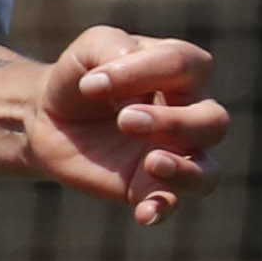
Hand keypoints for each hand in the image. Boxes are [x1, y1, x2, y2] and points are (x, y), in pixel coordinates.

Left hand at [29, 29, 229, 226]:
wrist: (47, 117)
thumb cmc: (81, 77)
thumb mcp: (91, 48)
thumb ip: (114, 49)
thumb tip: (126, 96)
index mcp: (183, 72)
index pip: (188, 65)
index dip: (145, 72)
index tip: (92, 83)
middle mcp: (191, 114)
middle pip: (214, 122)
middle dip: (175, 123)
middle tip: (125, 120)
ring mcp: (175, 155)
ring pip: (208, 170)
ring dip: (185, 169)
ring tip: (151, 162)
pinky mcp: (149, 186)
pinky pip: (172, 202)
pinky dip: (163, 209)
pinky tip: (144, 213)